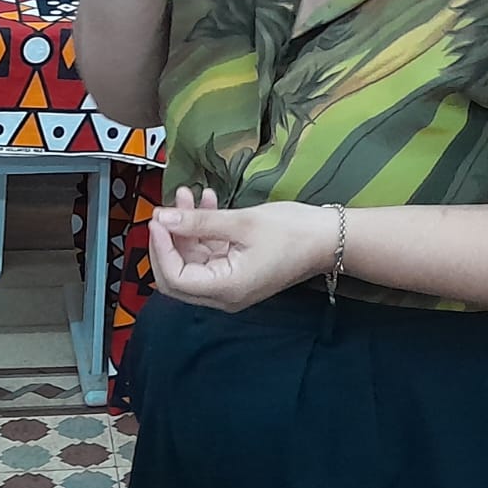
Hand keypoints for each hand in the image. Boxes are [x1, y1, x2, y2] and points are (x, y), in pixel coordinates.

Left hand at [147, 190, 337, 312]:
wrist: (329, 238)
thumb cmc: (291, 231)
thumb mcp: (242, 222)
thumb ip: (199, 222)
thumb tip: (162, 217)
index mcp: (225, 289)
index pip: (174, 278)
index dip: (160, 248)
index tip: (158, 217)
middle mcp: (224, 294)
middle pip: (178, 275)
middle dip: (169, 239)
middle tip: (165, 209)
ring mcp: (231, 284)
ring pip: (194, 260)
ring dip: (187, 228)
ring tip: (189, 193)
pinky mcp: (238, 271)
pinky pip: (211, 254)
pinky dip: (204, 231)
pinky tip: (207, 202)